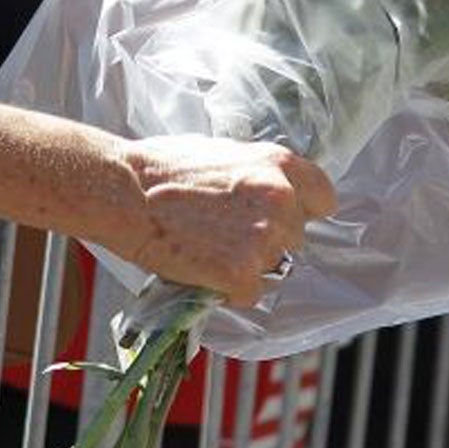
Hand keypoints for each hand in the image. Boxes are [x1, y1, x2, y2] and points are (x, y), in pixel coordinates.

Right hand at [110, 136, 336, 307]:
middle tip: (226, 238)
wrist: (126, 192)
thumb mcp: (221, 153)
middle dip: (267, 243)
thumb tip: (263, 191)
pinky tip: (202, 271)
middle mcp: (281, 199)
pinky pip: (249, 294)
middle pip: (294, 239)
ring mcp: (264, 239)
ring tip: (207, 252)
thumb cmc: (161, 168)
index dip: (301, 212)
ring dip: (247, 267)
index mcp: (279, 164)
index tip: (283, 220)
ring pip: (272, 268)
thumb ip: (254, 174)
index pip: (322, 198)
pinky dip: (228, 291)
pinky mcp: (242, 273)